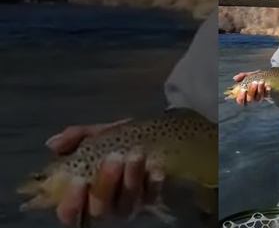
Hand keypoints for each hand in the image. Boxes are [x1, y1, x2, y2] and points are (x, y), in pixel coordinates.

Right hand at [45, 120, 162, 225]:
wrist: (152, 141)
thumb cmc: (117, 142)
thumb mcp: (96, 135)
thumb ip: (75, 138)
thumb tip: (53, 143)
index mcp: (84, 196)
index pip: (70, 213)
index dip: (71, 202)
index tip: (78, 180)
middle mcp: (105, 207)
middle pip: (99, 210)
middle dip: (105, 184)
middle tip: (113, 157)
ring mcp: (129, 206)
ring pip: (127, 203)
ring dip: (130, 178)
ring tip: (136, 154)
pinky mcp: (152, 200)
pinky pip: (152, 197)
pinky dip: (153, 184)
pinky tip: (156, 169)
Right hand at [232, 71, 270, 105]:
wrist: (267, 77)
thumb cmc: (255, 77)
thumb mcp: (248, 75)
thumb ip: (242, 76)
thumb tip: (235, 78)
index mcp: (245, 95)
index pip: (240, 101)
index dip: (241, 97)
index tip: (243, 90)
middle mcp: (252, 98)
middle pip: (250, 100)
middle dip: (251, 91)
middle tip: (254, 82)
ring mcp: (259, 98)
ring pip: (258, 98)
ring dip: (259, 90)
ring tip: (261, 81)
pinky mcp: (267, 96)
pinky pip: (267, 95)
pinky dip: (267, 91)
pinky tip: (268, 86)